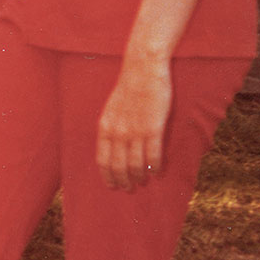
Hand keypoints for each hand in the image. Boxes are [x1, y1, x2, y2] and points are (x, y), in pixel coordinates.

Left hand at [96, 54, 172, 190]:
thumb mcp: (111, 109)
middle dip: (123, 181)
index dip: (108, 176)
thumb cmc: (129, 88)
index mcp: (104, 127)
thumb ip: (111, 127)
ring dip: (140, 177)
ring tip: (143, 182)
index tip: (112, 186)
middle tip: (129, 189)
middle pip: (118, 166)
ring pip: (136, 164)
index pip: (102, 160)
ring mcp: (135, 131)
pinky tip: (157, 173)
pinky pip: (153, 155)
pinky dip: (155, 167)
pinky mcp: (153, 128)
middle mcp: (117, 132)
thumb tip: (114, 146)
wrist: (142, 69)